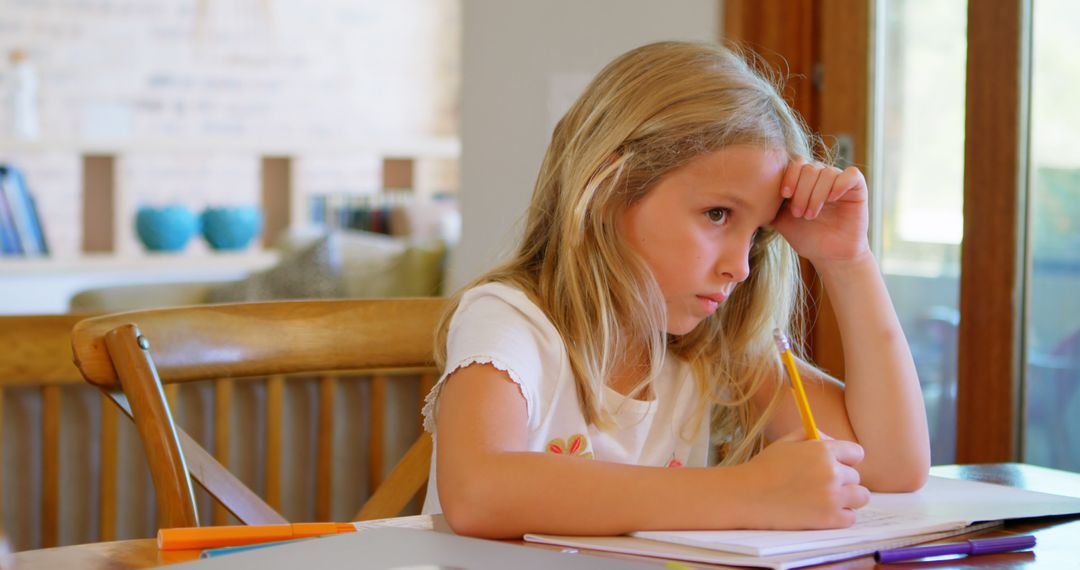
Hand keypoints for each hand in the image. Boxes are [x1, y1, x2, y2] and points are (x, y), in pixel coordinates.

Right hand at [739, 431, 869, 529]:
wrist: (747, 496)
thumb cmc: (764, 468)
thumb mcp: (786, 442)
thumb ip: (812, 435)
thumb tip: (832, 441)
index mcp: (822, 450)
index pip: (857, 453)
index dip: (846, 460)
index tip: (837, 466)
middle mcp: (831, 472)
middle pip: (856, 477)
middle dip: (842, 480)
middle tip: (821, 485)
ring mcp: (832, 497)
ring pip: (861, 497)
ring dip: (848, 498)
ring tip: (827, 499)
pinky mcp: (829, 519)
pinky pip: (851, 517)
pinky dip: (841, 516)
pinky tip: (822, 512)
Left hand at [771, 159, 870, 267]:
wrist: (830, 255)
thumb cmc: (806, 237)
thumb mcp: (780, 221)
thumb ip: (767, 206)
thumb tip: (746, 197)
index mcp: (803, 179)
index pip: (794, 163)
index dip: (788, 176)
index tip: (784, 196)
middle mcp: (821, 176)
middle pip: (808, 168)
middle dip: (801, 191)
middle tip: (798, 213)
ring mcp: (839, 180)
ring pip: (826, 172)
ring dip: (816, 194)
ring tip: (810, 215)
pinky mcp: (857, 188)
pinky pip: (851, 174)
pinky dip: (840, 184)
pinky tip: (832, 199)